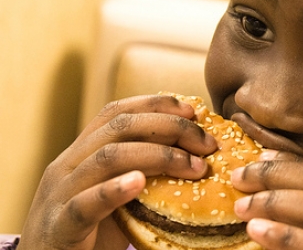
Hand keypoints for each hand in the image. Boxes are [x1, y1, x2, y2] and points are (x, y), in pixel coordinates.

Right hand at [18, 94, 217, 249]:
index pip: (118, 112)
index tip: (192, 110)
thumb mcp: (118, 196)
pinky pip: (85, 203)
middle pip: (120, 127)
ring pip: (108, 158)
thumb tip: (196, 159)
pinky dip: (114, 189)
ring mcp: (60, 193)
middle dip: (170, 127)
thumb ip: (142, 174)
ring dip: (158, 156)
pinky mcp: (60, 226)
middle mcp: (68, 164)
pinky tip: (140, 183)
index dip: (156, 104)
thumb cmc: (90, 233)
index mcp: (81, 152)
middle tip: (206, 143)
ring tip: (193, 166)